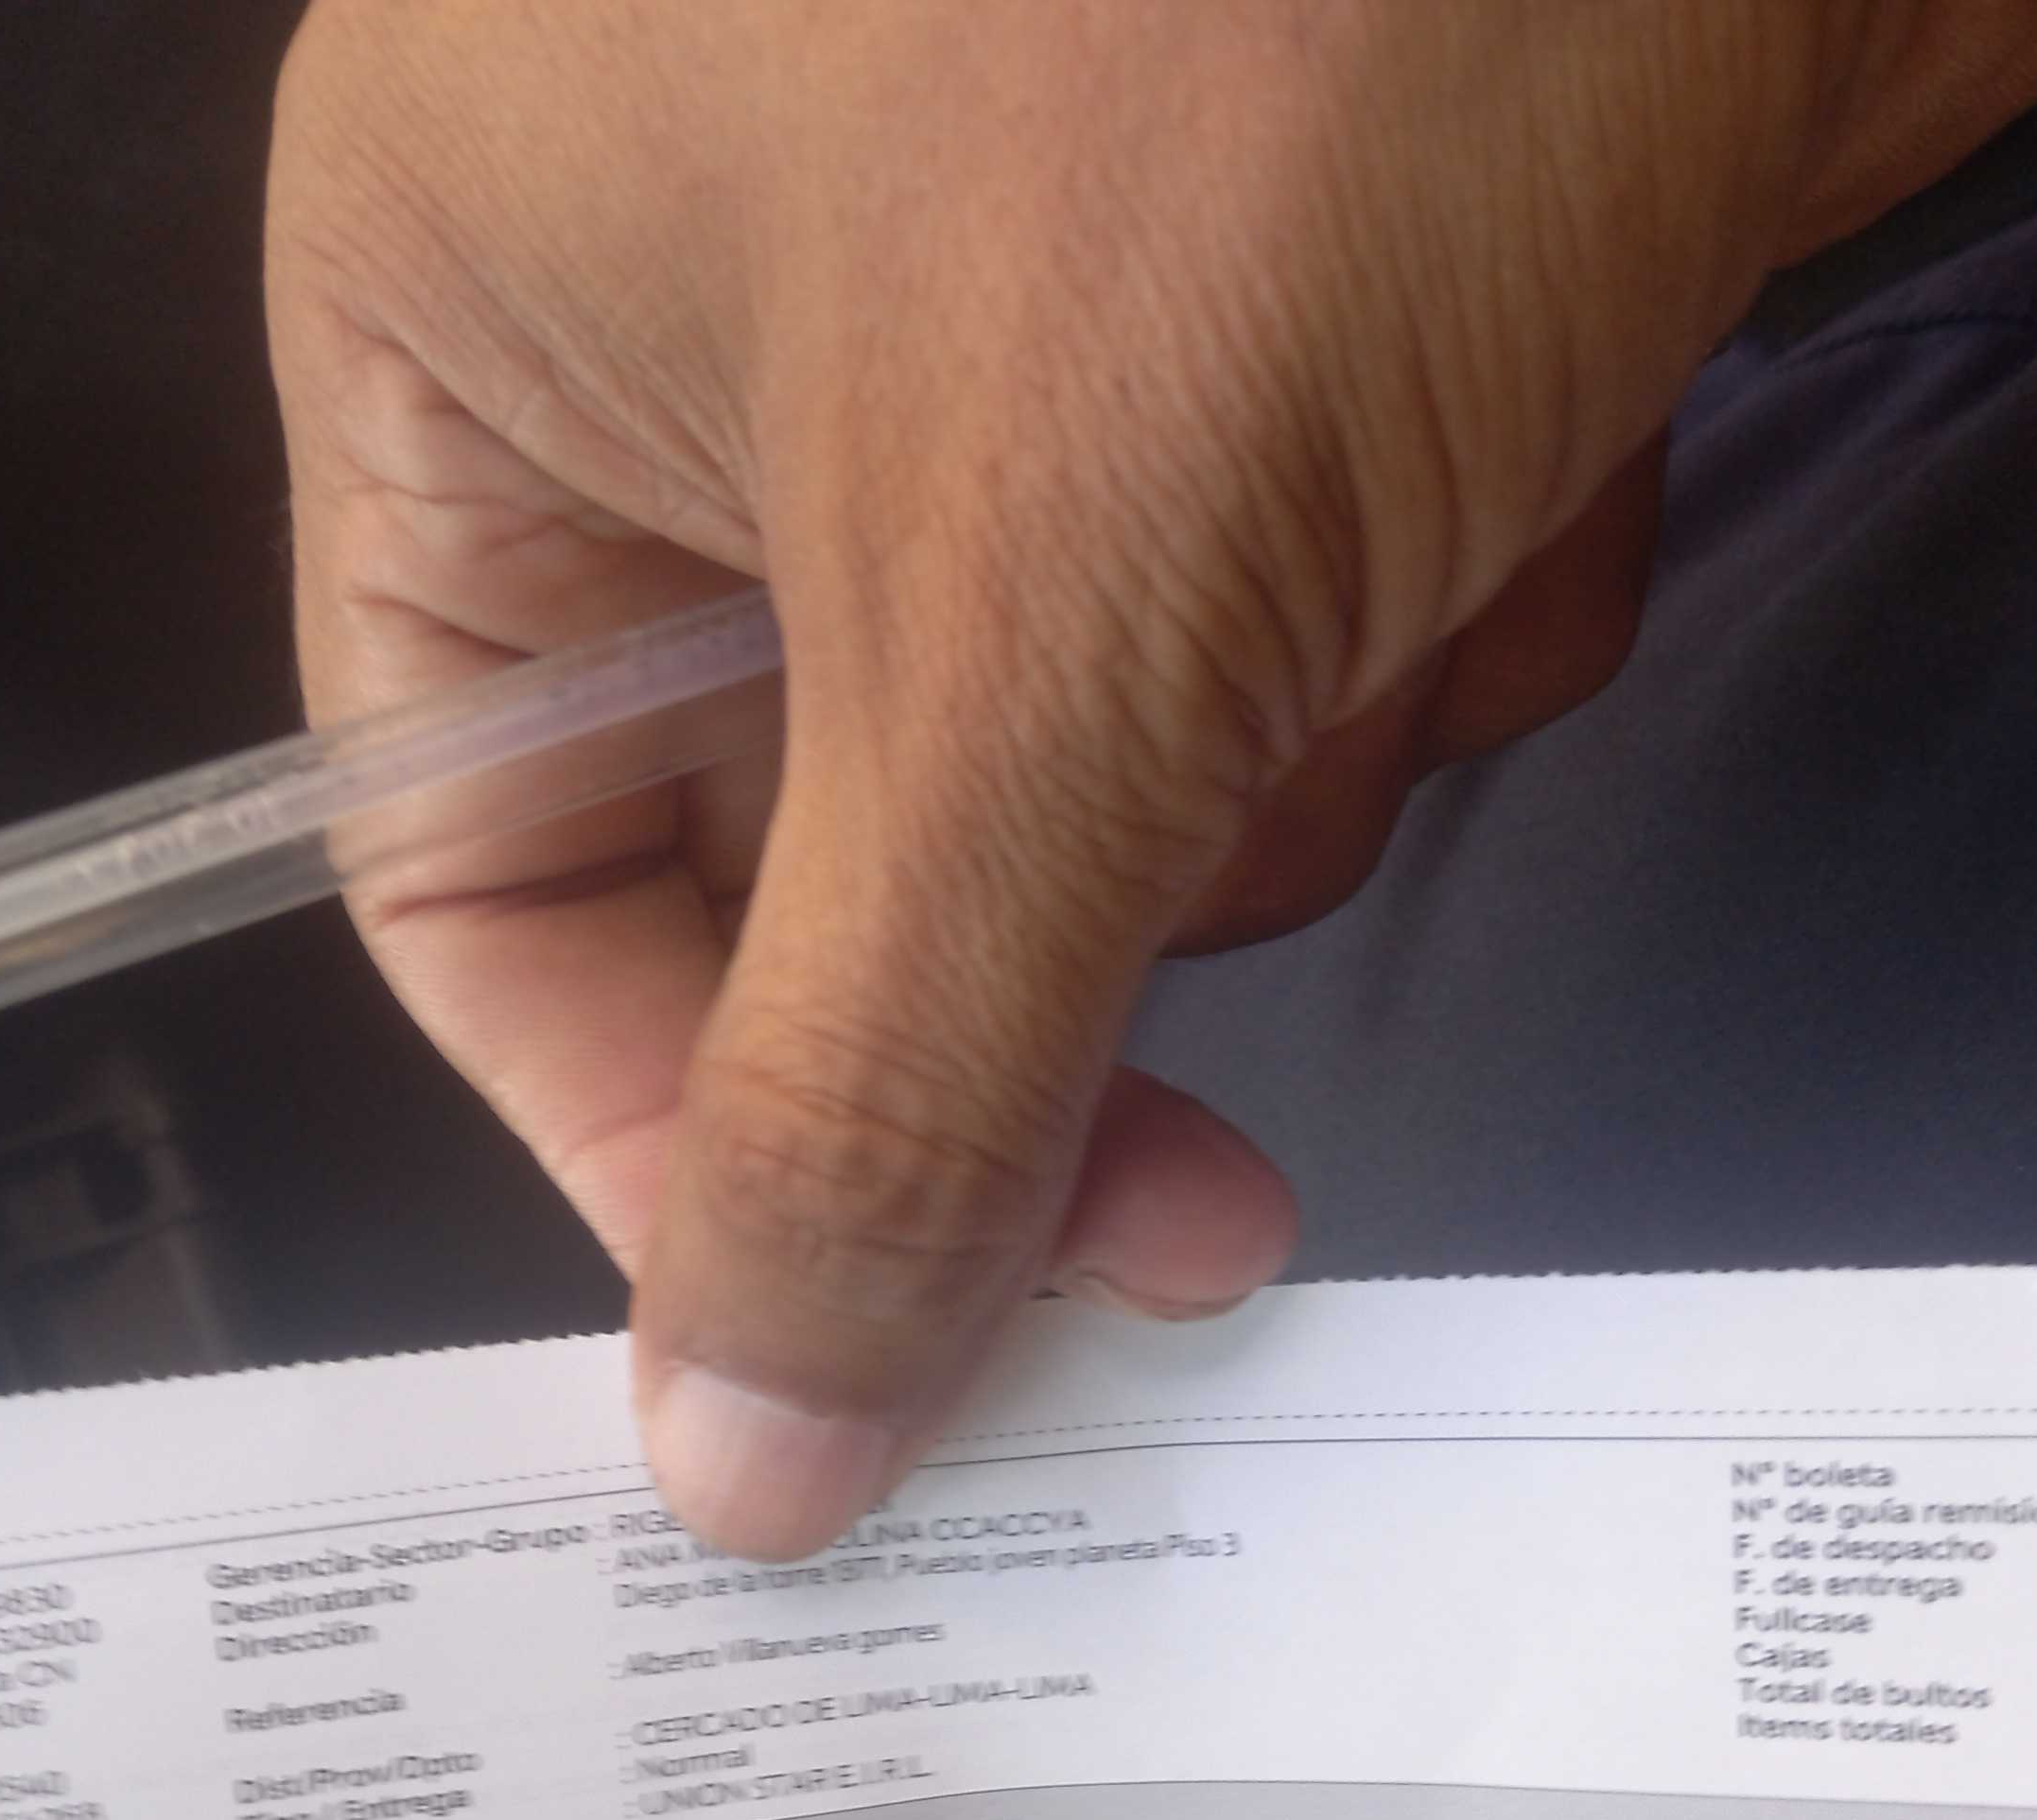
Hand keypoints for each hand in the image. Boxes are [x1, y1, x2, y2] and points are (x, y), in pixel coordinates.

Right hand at [267, 0, 2036, 1555]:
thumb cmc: (1289, 44)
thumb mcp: (1017, 636)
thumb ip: (866, 1094)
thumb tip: (732, 1462)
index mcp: (478, 325)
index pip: (485, 870)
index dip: (678, 1154)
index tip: (910, 1348)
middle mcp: (718, 316)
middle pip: (810, 861)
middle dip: (1048, 965)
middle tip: (1199, 1182)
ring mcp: (1031, 301)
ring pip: (1104, 769)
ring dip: (1283, 748)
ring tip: (1395, 539)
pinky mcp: (1309, 308)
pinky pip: (1323, 627)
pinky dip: (1460, 594)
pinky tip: (1558, 415)